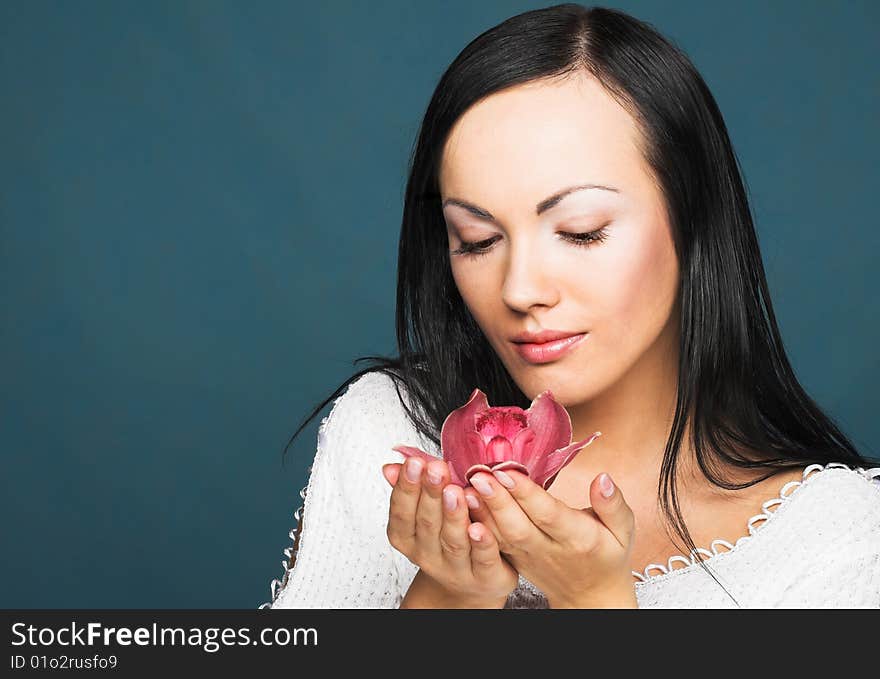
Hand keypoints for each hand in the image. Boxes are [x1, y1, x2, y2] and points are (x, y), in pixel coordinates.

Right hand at [382, 457, 517, 606]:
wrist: (471, 584)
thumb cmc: (446, 542)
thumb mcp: (423, 515)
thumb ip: (409, 490)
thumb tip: (390, 467)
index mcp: (409, 539)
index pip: (402, 513)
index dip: (406, 488)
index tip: (414, 462)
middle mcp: (429, 555)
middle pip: (427, 524)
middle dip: (430, 493)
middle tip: (436, 469)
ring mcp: (456, 568)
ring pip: (453, 541)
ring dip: (453, 515)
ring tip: (455, 490)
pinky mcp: (484, 576)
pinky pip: (482, 559)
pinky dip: (481, 543)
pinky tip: (479, 527)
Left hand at [466, 469, 637, 607]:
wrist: (591, 596)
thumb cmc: (607, 555)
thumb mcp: (623, 530)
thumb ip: (613, 504)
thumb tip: (602, 478)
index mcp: (577, 538)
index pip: (548, 515)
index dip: (527, 494)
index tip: (508, 472)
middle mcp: (548, 548)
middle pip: (518, 525)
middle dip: (497, 500)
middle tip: (479, 474)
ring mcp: (527, 556)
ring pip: (501, 535)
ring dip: (481, 511)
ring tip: (465, 486)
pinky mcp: (514, 558)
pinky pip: (493, 541)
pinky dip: (478, 522)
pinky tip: (464, 503)